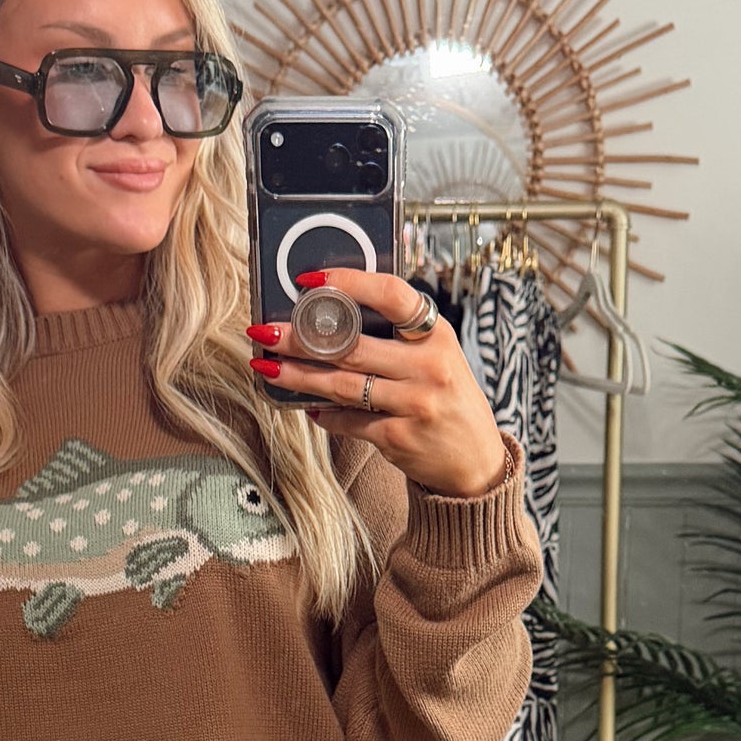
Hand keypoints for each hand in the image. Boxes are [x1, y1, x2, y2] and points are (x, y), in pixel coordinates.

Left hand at [247, 269, 511, 499]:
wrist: (475, 460)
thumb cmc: (447, 399)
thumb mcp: (437, 356)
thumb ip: (399, 336)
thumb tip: (333, 317)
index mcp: (437, 334)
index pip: (391, 294)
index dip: (349, 281)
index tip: (310, 279)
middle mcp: (428, 365)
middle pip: (351, 345)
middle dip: (300, 338)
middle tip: (265, 330)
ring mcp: (414, 403)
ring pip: (341, 384)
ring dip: (298, 376)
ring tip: (266, 367)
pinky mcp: (398, 438)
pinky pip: (348, 421)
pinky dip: (324, 414)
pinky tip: (305, 406)